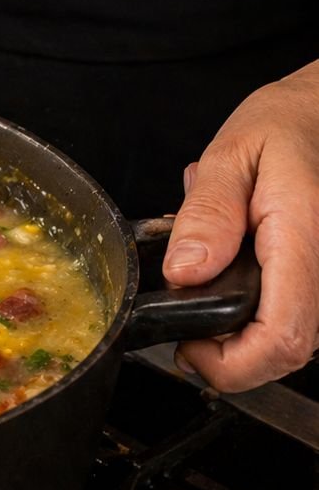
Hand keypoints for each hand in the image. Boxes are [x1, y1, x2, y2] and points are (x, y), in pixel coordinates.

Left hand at [163, 60, 318, 390]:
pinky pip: (292, 315)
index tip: (188, 350)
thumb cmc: (286, 126)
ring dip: (241, 333)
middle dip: (229, 355)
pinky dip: (256, 314)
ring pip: (290, 339)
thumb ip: (207, 213)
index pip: (282, 338)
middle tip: (185, 329)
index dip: (231, 363)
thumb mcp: (232, 154)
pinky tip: (230, 281)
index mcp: (303, 241)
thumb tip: (184, 271)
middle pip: (286, 352)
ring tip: (206, 289)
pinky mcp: (317, 277)